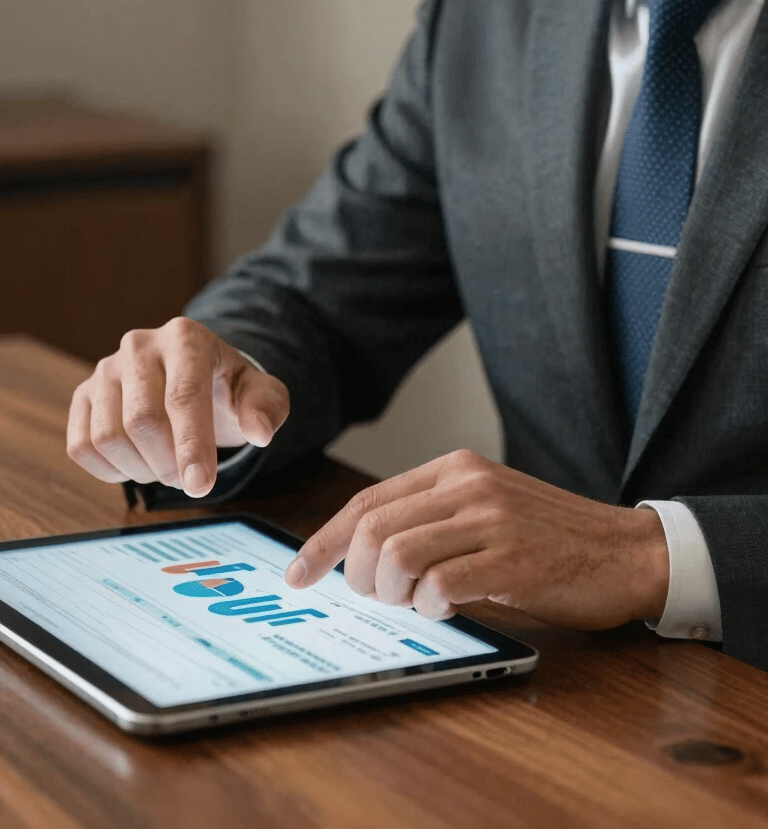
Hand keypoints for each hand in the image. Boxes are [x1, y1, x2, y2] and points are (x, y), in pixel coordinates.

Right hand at [67, 317, 288, 496]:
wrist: (194, 376)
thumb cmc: (227, 388)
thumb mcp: (260, 392)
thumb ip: (267, 407)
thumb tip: (260, 432)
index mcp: (185, 339)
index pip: (183, 396)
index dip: (191, 446)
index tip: (201, 485)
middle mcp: (139, 346)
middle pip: (142, 421)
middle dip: (168, 464)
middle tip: (190, 480)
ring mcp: (105, 370)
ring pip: (107, 437)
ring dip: (140, 471)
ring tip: (167, 467)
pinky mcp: (83, 395)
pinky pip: (81, 447)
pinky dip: (111, 471)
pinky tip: (139, 465)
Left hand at [285, 449, 668, 628]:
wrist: (628, 551)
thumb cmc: (550, 539)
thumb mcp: (486, 509)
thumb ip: (431, 519)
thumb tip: (361, 555)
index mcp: (455, 468)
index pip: (366, 500)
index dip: (323, 540)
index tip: (299, 571)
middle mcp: (468, 485)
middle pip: (372, 528)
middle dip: (352, 573)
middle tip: (368, 597)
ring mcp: (491, 520)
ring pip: (396, 555)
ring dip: (390, 593)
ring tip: (413, 604)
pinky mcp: (512, 560)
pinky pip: (440, 586)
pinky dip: (429, 608)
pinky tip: (447, 609)